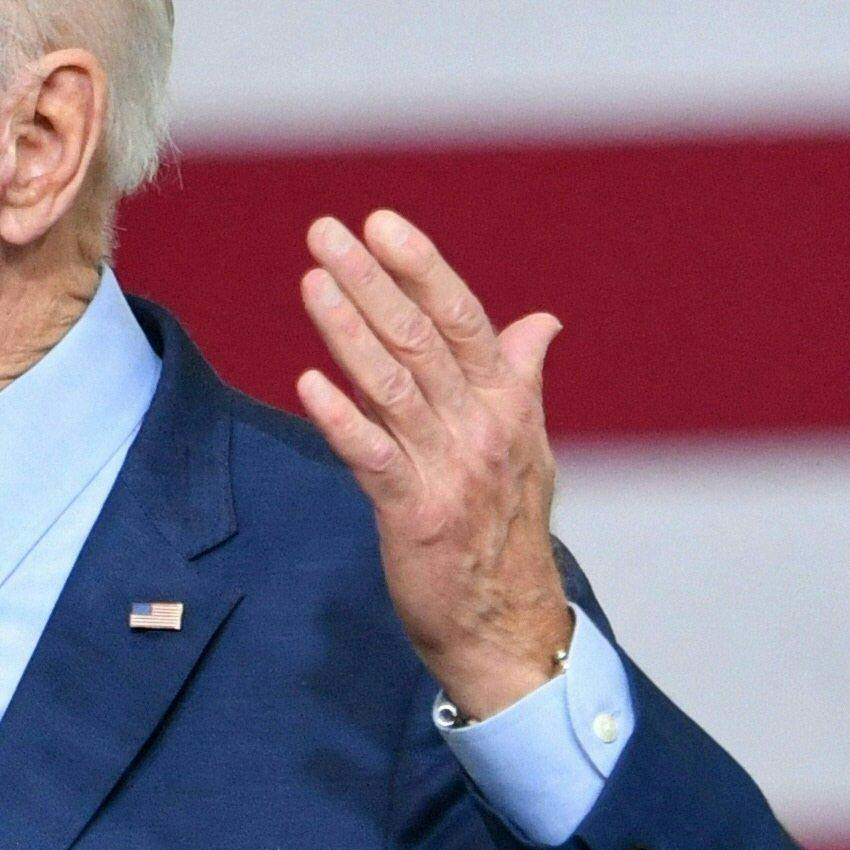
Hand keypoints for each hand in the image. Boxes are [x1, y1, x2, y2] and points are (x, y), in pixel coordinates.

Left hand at [290, 209, 573, 726]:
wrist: (510, 628)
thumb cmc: (507, 532)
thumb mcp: (527, 448)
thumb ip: (521, 380)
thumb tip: (541, 322)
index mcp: (507, 404)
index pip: (463, 318)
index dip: (421, 268)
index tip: (382, 222)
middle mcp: (482, 428)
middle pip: (421, 338)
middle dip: (371, 280)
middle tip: (326, 231)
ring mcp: (450, 470)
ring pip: (394, 385)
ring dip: (348, 328)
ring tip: (312, 280)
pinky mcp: (417, 515)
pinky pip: (374, 458)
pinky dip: (342, 418)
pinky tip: (308, 382)